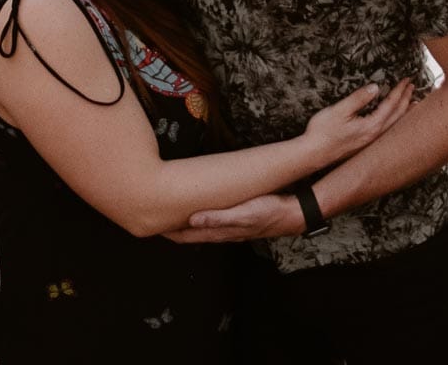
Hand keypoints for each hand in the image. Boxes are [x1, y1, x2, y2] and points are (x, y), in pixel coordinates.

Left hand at [164, 192, 303, 243]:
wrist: (293, 213)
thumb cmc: (270, 213)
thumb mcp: (244, 214)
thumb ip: (219, 218)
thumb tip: (193, 219)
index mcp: (221, 231)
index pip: (189, 234)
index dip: (172, 232)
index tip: (154, 226)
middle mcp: (224, 231)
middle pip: (193, 233)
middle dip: (175, 230)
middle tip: (157, 222)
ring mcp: (232, 227)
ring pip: (203, 228)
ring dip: (189, 226)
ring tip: (174, 220)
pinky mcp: (239, 220)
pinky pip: (215, 222)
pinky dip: (204, 220)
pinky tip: (204, 214)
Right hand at [302, 79, 412, 163]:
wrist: (312, 154)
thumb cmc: (323, 132)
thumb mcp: (339, 110)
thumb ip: (359, 98)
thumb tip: (375, 87)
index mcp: (371, 126)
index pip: (391, 105)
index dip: (399, 91)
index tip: (407, 80)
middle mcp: (375, 136)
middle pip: (397, 115)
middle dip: (406, 99)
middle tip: (413, 86)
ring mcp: (371, 143)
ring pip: (394, 125)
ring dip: (404, 112)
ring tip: (414, 104)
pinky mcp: (365, 145)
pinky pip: (388, 131)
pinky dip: (396, 122)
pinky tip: (393, 120)